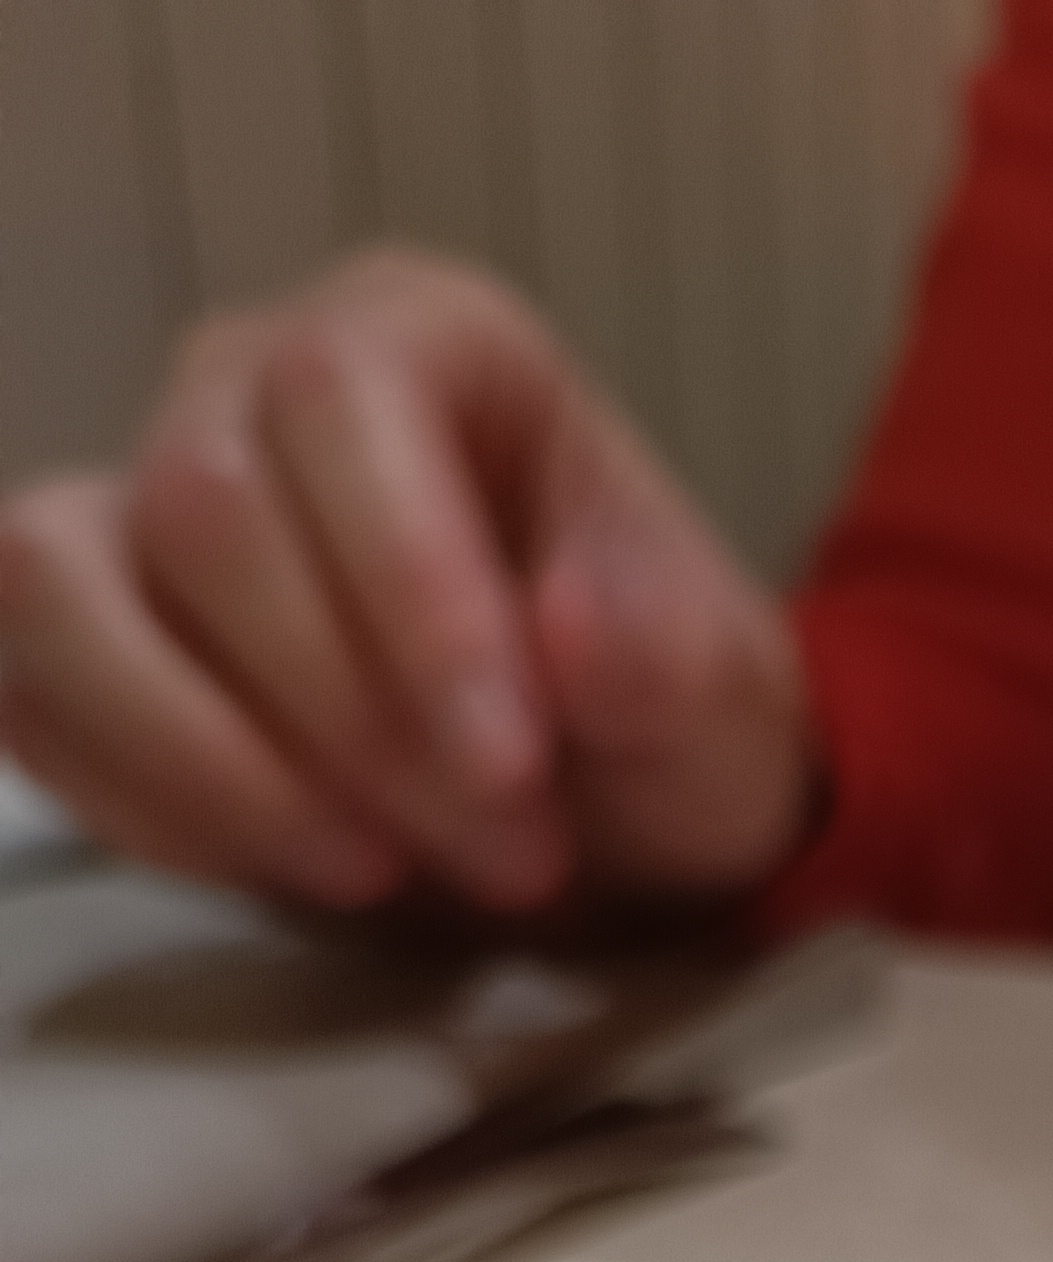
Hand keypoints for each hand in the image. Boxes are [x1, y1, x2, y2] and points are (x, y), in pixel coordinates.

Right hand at [0, 248, 816, 917]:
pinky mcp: (87, 642)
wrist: (605, 809)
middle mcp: (253, 387)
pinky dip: (150, 811)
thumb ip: (673, 665)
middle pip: (206, 507)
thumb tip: (581, 630)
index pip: (341, 403)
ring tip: (375, 872)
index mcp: (422, 339)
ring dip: (216, 766)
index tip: (508, 766)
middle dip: (355, 722)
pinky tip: (289, 870)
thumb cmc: (652, 715)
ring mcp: (144, 507)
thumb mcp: (724, 708)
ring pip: (61, 587)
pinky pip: (31, 701)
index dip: (409, 593)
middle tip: (508, 857)